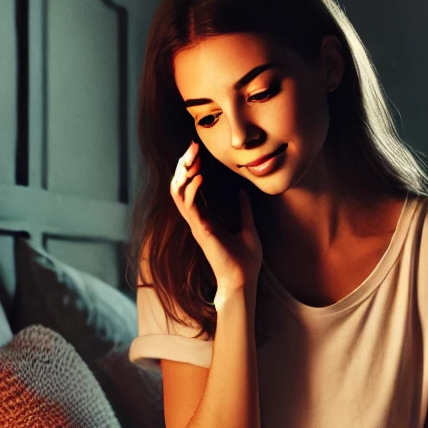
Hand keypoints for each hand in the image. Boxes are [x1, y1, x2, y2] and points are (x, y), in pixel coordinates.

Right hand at [170, 141, 262, 292]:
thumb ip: (244, 211)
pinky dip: (191, 189)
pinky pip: (189, 206)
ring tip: (192, 157)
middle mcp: (197, 221)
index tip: (198, 152)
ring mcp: (196, 226)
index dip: (191, 169)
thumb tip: (243, 193)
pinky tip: (199, 177)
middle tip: (191, 147)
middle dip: (184, 165)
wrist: (244, 281)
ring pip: (178, 194)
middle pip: (181, 187)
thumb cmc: (245, 261)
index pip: (191, 189)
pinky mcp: (200, 231)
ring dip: (183, 174)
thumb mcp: (248, 229)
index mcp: (206, 219)